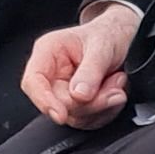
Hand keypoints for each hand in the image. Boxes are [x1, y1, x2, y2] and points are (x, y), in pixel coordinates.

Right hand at [24, 1, 144, 128]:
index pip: (33, 81)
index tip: (61, 115)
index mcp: (47, 52)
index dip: (44, 101)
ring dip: (102, 106)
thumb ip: (91, 71)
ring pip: (74, 116)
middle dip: (91, 103)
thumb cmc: (108, 34)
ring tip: (117, 82)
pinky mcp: (75, 105)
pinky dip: (106, 111)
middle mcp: (51, 73)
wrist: (120, 36)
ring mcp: (62, 91)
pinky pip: (87, 120)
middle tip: (115, 89)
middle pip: (58, 104)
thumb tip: (79, 96)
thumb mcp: (103, 46)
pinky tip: (114, 91)